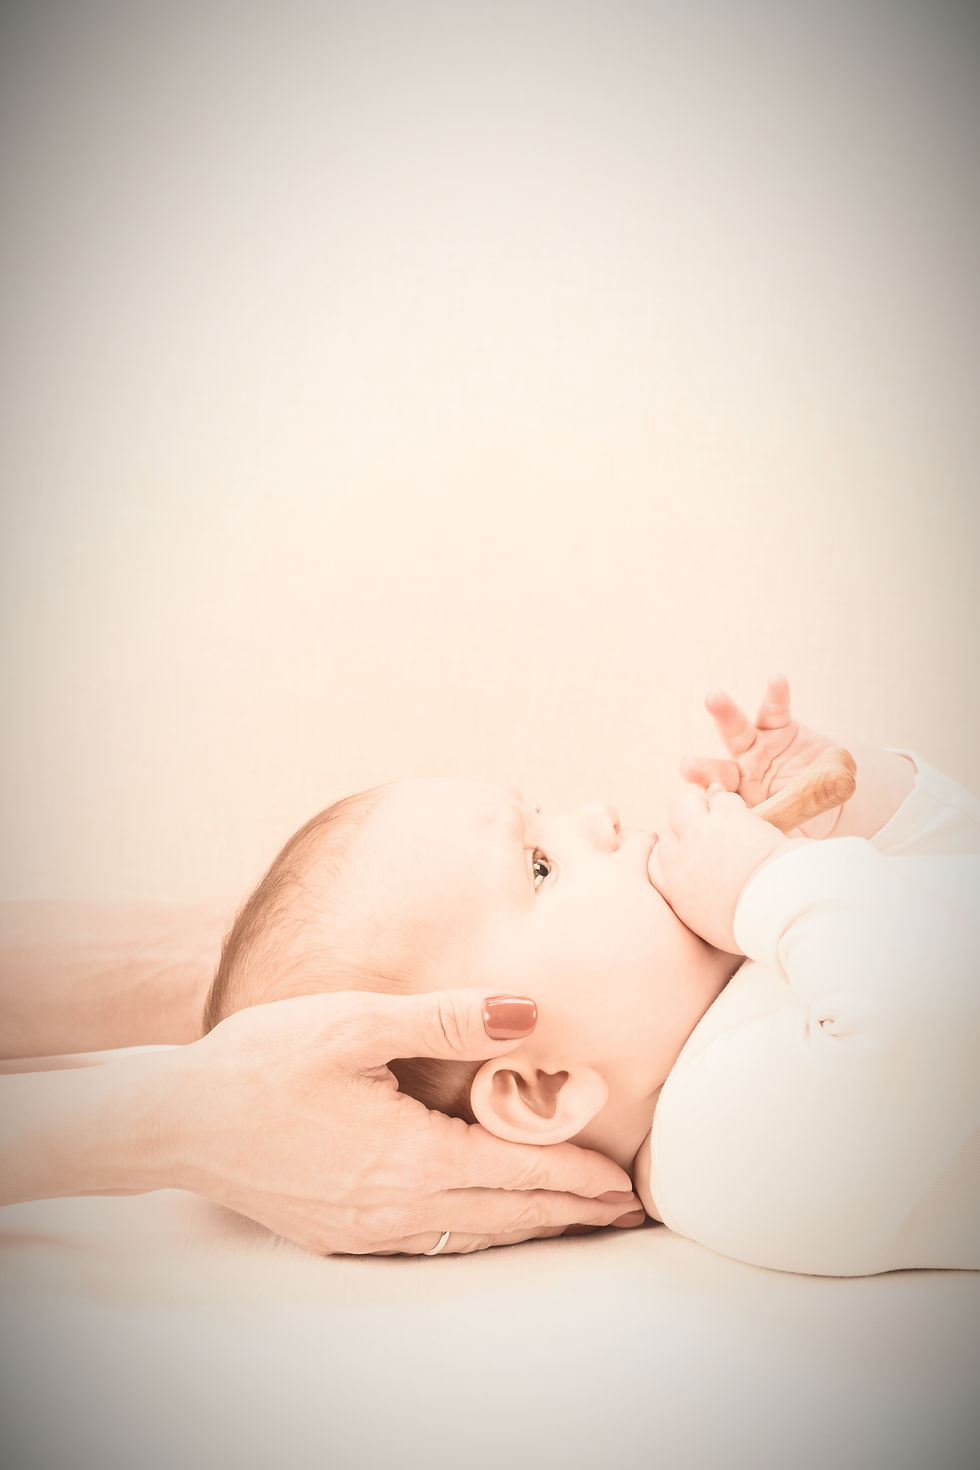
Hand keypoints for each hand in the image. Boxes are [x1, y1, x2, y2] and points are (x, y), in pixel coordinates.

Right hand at [165, 989, 638, 1255]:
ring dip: (530, 1226)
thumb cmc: (265, 1062)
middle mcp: (397, 1206)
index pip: (518, 1171)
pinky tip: (489, 1220)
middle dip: (572, 1212)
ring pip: (472, 1234)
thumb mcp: (355, 1021)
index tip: (624, 1183)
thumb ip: (448, 1019)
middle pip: (507, 1214)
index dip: (577, 1177)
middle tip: (625, 1213)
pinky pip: (431, 1240)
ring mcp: (367, 1230)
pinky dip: (479, 1231)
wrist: (179, 1121)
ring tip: (576, 1219)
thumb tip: (530, 1009)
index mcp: (411, 1155)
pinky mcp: (342, 1235)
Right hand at [648, 785, 802, 952]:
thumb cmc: (750, 924)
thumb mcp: (708, 925)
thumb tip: (696, 898)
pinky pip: (720, 798)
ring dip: (703, 806)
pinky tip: (747, 817)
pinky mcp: (724, 817)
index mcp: (671, 887)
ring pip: (686, 804)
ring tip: (724, 816)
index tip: (687, 850)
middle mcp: (677, 858)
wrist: (775, 910)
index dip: (671, 850)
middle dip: (685, 826)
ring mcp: (699, 833)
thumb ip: (693, 904)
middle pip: (668, 829)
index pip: (655, 859)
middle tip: (707, 829)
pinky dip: (732, 804)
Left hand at [680, 675, 839, 836]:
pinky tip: (777, 679)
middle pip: (717, 771)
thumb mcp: (798, 830)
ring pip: (737, 732)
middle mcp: (741, 775)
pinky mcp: (779, 727)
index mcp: (738, 806)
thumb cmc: (807, 818)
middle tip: (686, 766)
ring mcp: (758, 749)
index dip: (712, 807)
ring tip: (714, 697)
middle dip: (701, 768)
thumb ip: (795, 829)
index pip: (720, 808)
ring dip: (724, 714)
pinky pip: (775, 710)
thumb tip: (802, 842)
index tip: (704, 807)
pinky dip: (776, 695)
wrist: (830, 796)